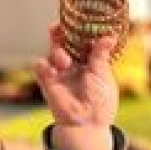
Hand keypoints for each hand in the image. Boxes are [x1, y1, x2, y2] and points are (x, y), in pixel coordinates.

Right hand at [35, 24, 117, 149]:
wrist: (87, 124)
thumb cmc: (100, 103)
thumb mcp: (103, 75)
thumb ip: (101, 55)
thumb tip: (110, 37)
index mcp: (90, 62)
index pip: (82, 40)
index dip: (80, 31)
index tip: (81, 24)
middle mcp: (74, 65)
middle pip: (64, 41)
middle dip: (61, 32)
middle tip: (58, 27)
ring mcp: (61, 73)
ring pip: (53, 50)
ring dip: (57, 52)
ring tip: (64, 62)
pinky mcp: (48, 82)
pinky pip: (40, 65)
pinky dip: (44, 65)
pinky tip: (52, 71)